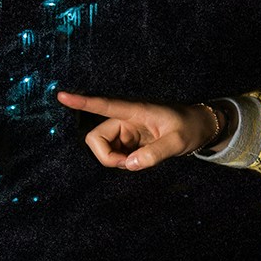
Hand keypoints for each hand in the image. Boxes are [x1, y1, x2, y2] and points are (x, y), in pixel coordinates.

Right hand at [56, 91, 218, 169]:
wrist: (199, 128)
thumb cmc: (190, 128)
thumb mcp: (178, 142)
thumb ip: (155, 154)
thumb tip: (129, 165)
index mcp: (135, 111)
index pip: (104, 105)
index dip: (82, 102)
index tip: (61, 96)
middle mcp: (124, 119)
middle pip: (95, 138)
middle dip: (107, 157)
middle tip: (131, 164)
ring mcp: (124, 131)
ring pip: (102, 149)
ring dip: (116, 161)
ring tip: (140, 160)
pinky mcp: (126, 140)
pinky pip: (113, 154)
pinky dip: (122, 162)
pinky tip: (139, 159)